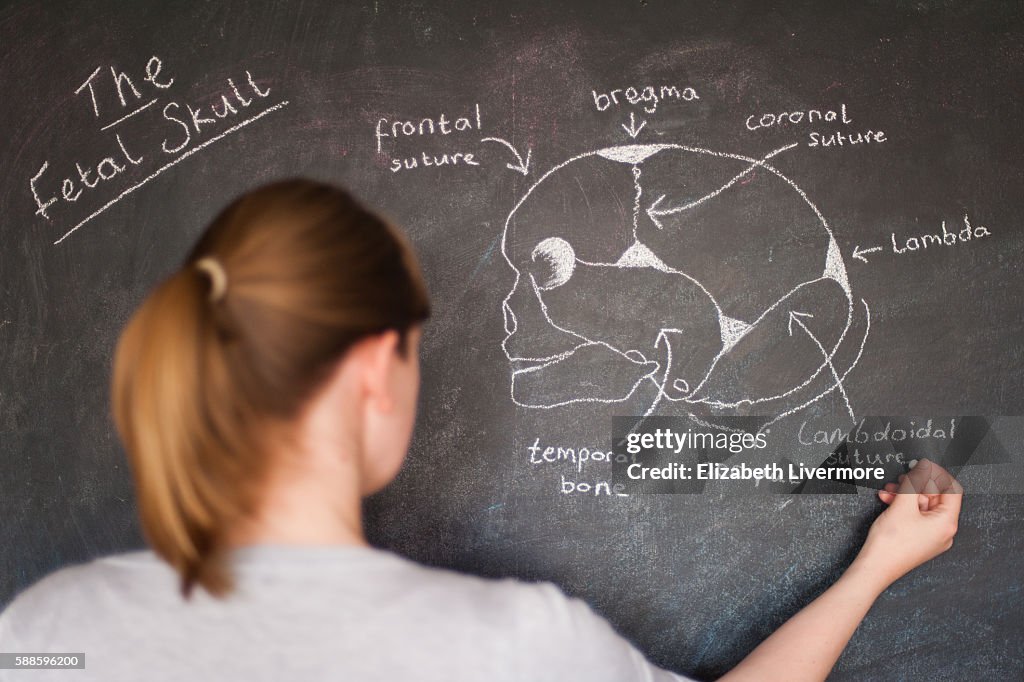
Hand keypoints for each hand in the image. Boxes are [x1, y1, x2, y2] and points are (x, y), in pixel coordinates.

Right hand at [852, 458, 962, 589]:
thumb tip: (923, 467)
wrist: (875, 567)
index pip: (952, 490)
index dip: (937, 475)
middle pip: (934, 498)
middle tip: (899, 479)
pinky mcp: (919, 540)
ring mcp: (932, 537)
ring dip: (905, 495)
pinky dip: (903, 507)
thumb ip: (914, 482)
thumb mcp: (903, 505)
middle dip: (915, 485)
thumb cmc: (891, 542)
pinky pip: (915, 517)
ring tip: (888, 491)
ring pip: (922, 506)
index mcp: (947, 523)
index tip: (922, 465)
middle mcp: (943, 531)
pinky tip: (888, 502)